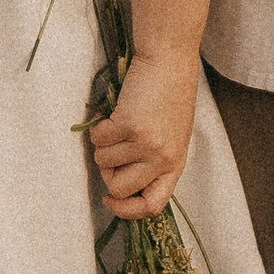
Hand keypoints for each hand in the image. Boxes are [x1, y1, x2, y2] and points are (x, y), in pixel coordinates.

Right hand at [88, 51, 197, 220]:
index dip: (127, 210)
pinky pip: (98, 139)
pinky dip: (98, 126)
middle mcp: (162, 159)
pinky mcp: (129, 126)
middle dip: (107, 173)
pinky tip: (113, 112)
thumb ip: (154, 162)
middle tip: (112, 149)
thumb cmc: (169, 96)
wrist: (169, 62)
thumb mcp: (171, 137)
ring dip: (103, 144)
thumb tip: (119, 185)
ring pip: (103, 162)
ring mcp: (146, 144)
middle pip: (121, 188)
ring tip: (117, 123)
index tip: (110, 199)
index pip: (153, 206)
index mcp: (175, 164)